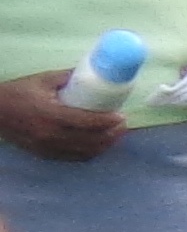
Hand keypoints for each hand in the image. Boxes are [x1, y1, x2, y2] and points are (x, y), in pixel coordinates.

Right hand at [0, 75, 119, 161]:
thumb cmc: (18, 93)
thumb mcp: (42, 80)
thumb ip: (68, 77)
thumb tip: (95, 73)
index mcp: (50, 115)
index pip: (86, 122)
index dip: (107, 121)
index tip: (121, 116)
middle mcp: (50, 135)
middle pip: (90, 140)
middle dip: (112, 134)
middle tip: (123, 124)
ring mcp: (48, 147)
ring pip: (85, 152)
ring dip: (105, 145)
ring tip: (116, 135)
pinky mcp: (45, 154)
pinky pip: (74, 158)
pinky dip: (91, 152)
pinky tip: (99, 145)